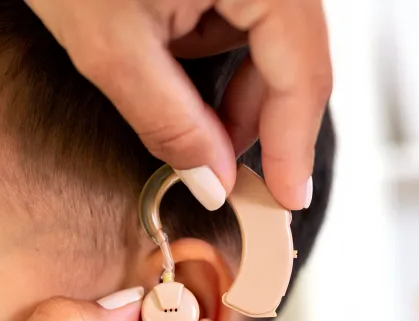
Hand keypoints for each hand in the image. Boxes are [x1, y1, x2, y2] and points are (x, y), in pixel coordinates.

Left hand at [24, 0, 331, 210]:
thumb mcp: (114, 50)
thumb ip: (172, 123)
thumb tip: (214, 181)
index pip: (304, 75)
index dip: (293, 147)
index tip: (284, 200)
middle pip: (293, 62)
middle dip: (253, 123)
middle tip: (219, 178)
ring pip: (265, 46)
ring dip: (228, 92)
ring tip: (175, 106)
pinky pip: (237, 21)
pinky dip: (208, 57)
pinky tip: (167, 64)